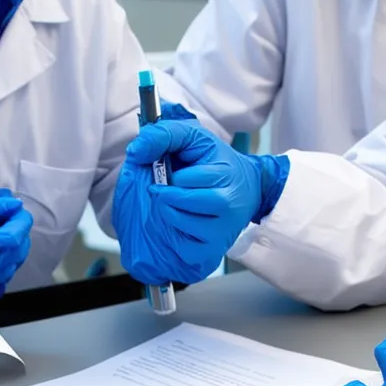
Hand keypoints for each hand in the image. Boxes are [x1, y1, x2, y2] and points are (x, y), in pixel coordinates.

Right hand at [0, 185, 32, 305]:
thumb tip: (10, 206)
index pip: (5, 240)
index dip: (19, 223)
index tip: (17, 208)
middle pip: (11, 256)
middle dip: (19, 232)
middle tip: (10, 214)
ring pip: (8, 272)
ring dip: (13, 249)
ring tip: (2, 229)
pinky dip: (3, 266)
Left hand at [114, 120, 284, 285]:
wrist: (249, 189)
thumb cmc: (215, 161)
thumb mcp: (194, 138)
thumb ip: (164, 134)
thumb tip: (136, 150)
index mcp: (225, 174)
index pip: (183, 178)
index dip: (172, 175)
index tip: (177, 172)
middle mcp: (228, 205)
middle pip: (180, 201)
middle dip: (167, 194)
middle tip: (168, 189)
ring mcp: (222, 230)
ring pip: (179, 221)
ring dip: (168, 211)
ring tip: (177, 203)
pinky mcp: (214, 250)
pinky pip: (183, 247)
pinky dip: (175, 234)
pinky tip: (184, 222)